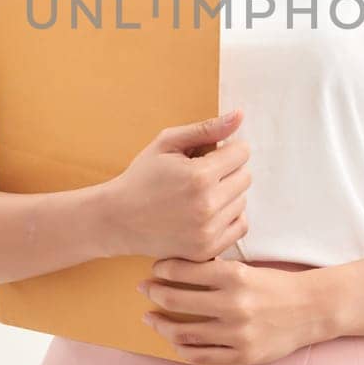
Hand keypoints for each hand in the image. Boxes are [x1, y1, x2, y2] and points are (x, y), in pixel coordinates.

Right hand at [107, 110, 250, 262]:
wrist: (118, 220)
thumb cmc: (142, 176)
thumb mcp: (167, 143)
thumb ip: (206, 129)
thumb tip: (240, 115)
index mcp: (199, 176)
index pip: (242, 153)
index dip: (227, 149)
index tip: (210, 154)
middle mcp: (207, 205)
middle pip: (245, 177)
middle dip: (228, 170)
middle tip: (202, 174)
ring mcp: (208, 231)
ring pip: (243, 201)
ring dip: (228, 194)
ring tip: (199, 194)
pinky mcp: (207, 249)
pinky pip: (240, 226)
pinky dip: (229, 217)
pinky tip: (208, 211)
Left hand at [137, 255, 323, 364]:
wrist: (311, 310)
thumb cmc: (275, 286)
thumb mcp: (247, 269)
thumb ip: (215, 270)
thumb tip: (175, 268)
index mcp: (235, 276)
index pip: (185, 270)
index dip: (163, 269)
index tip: (155, 269)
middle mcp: (234, 304)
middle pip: (176, 300)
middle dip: (154, 293)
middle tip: (144, 289)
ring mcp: (237, 333)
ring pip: (183, 332)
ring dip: (161, 325)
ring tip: (151, 318)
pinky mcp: (242, 356)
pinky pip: (201, 357)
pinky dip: (182, 349)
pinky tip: (175, 342)